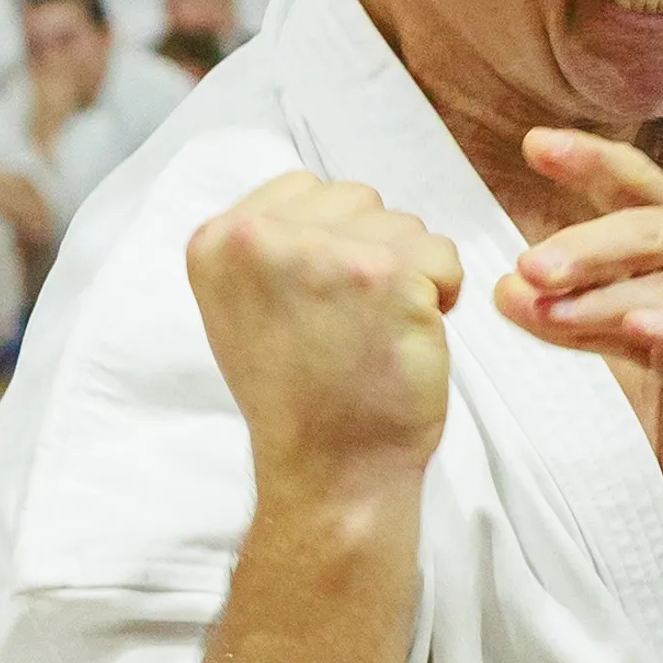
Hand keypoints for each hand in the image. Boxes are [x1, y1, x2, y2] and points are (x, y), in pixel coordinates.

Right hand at [188, 169, 458, 501]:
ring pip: (405, 224)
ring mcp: (326, 254)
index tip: (319, 304)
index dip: (332, 242)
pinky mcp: (388, 276)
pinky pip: (443, 256)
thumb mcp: (246, 307)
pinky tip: (406, 338)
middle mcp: (261, 239)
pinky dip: (442, 296)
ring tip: (375, 333)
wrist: (331, 473)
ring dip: (409, 274)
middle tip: (350, 324)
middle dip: (371, 252)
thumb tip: (325, 205)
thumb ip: (270, 247)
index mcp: (219, 241)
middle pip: (358, 200)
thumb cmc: (300, 397)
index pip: (304, 189)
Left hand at [493, 134, 662, 419]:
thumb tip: (511, 294)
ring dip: (610, 288)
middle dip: (585, 242)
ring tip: (553, 300)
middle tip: (529, 263)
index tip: (536, 144)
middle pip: (648, 227)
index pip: (637, 183)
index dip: (589, 160)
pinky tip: (645, 327)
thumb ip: (594, 312)